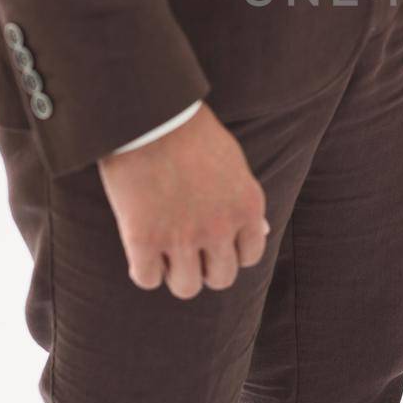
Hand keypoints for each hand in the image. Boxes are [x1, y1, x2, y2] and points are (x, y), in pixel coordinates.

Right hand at [97, 104, 268, 298]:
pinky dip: (143, 270)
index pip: (249, 257)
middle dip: (205, 268)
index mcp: (247, 207)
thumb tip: (261, 231)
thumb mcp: (233, 162)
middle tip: (188, 251)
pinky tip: (140, 251)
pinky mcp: (144, 240)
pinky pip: (147, 279)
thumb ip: (245, 200)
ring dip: (175, 273)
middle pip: (221, 279)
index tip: (214, 243)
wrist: (148, 115)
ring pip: (186, 287)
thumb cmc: (191, 132)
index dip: (230, 252)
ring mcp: (182, 237)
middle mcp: (220, 227)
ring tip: (164, 254)